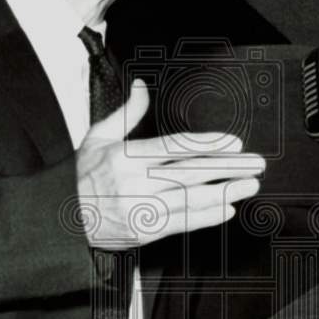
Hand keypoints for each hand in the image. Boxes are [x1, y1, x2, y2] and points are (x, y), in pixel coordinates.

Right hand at [76, 79, 265, 247]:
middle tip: (255, 163)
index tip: (232, 142)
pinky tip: (227, 209)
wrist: (63, 217)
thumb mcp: (97, 138)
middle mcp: (135, 183)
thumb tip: (141, 87)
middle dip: (227, 168)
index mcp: (126, 157)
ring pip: (191, 200)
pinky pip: (182, 224)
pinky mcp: (144, 232)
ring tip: (249, 185)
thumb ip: (125, 114)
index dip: (206, 145)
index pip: (174, 148)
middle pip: (190, 173)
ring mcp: (141, 210)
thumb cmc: (82, 176)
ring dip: (225, 193)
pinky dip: (206, 217)